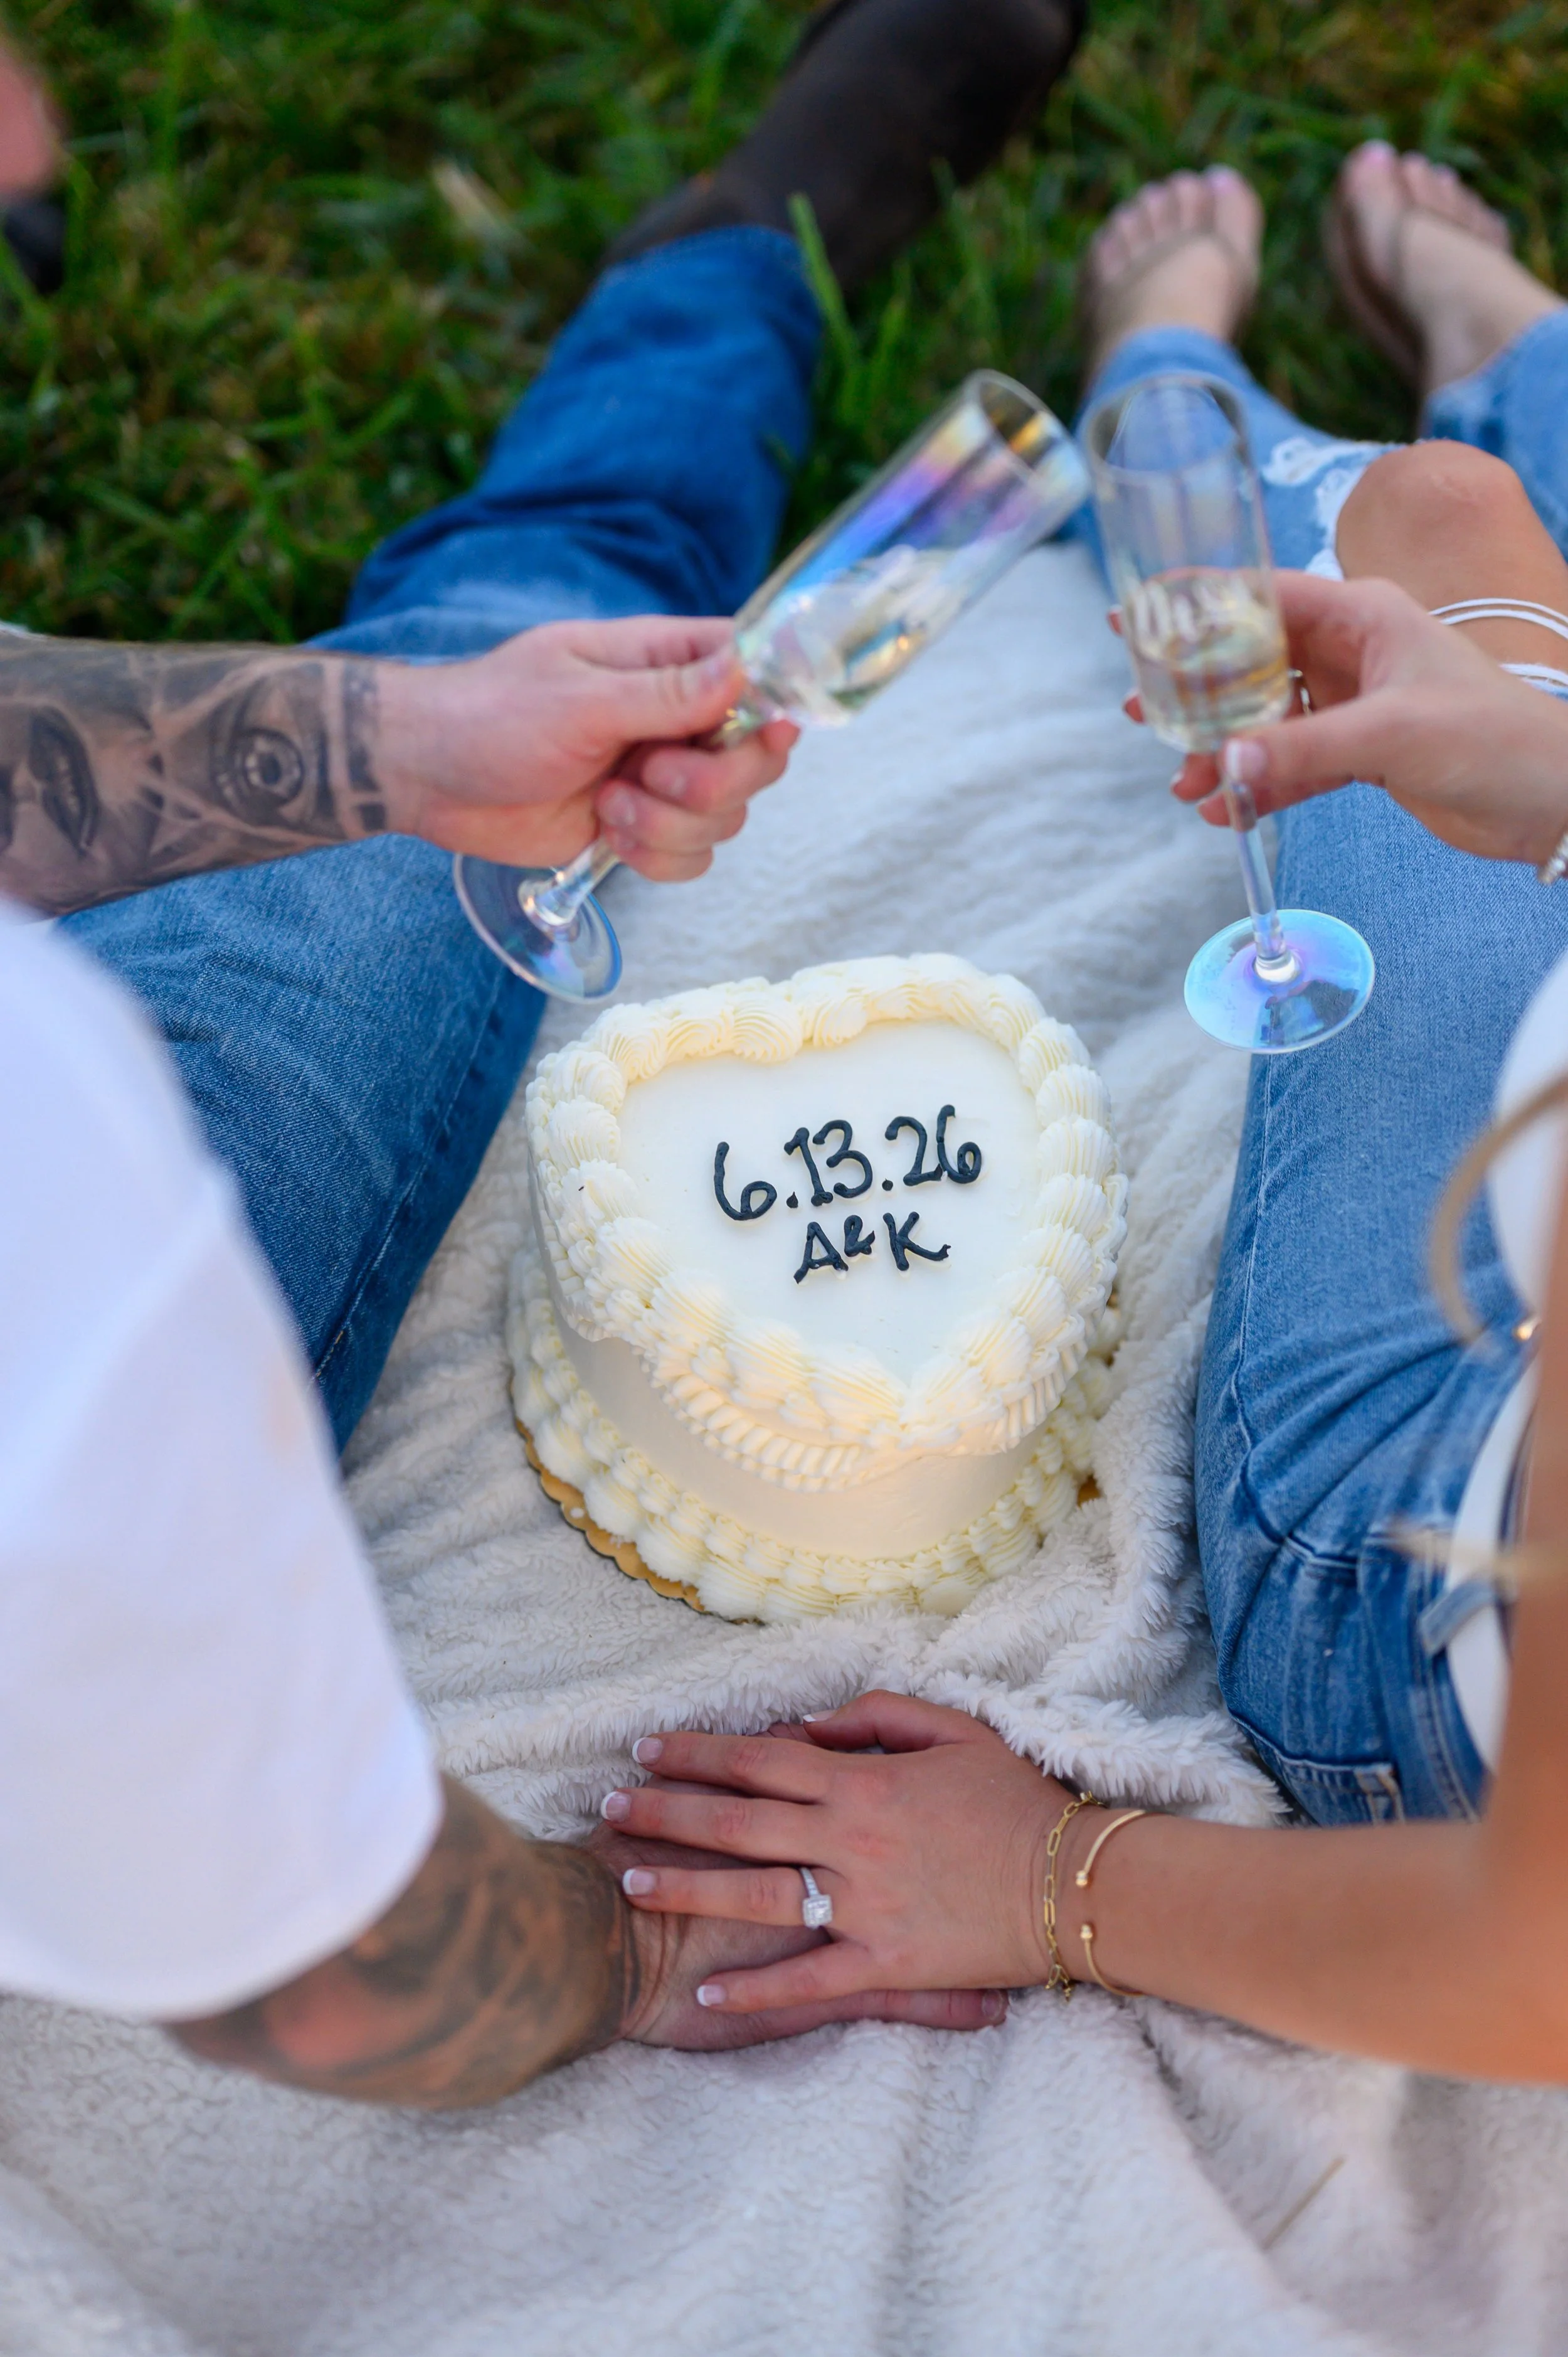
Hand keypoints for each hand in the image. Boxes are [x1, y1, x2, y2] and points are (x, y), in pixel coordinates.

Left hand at [378, 616, 796, 881]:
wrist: (429, 776)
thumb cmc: (491, 715)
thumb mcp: (580, 699)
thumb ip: (668, 692)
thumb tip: (747, 667)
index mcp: (666, 663)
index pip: (758, 671)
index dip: (774, 706)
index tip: (764, 733)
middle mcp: (675, 719)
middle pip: (757, 760)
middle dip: (711, 784)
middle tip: (649, 774)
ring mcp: (661, 776)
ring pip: (727, 817)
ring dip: (669, 825)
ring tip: (607, 805)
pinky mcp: (640, 826)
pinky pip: (693, 857)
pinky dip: (657, 857)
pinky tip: (607, 836)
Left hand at [597, 1694, 1073, 2015]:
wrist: (1078, 1881)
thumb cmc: (1018, 1800)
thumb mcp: (954, 1730)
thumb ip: (875, 1718)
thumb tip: (807, 1726)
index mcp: (863, 1782)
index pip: (759, 1760)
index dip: (697, 1753)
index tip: (646, 1748)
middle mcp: (851, 1840)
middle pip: (738, 1821)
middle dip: (667, 1811)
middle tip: (610, 1805)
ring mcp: (865, 1905)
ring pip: (757, 1894)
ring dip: (688, 1886)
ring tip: (632, 1879)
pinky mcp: (886, 1962)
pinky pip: (810, 1980)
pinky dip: (758, 1990)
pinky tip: (710, 1993)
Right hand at [1152, 571, 1567, 866]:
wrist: (1548, 800)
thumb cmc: (1492, 739)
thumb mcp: (1391, 735)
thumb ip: (1302, 749)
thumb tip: (1224, 765)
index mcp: (1361, 615)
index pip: (1260, 596)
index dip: (1194, 604)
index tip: (1135, 613)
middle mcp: (1352, 651)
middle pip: (1251, 660)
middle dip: (1197, 691)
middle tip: (1142, 710)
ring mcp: (1355, 702)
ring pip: (1266, 718)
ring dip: (1223, 750)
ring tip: (1182, 781)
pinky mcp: (1361, 752)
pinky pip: (1291, 762)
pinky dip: (1258, 785)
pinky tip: (1225, 811)